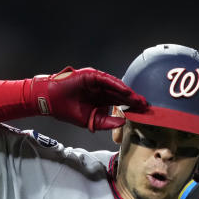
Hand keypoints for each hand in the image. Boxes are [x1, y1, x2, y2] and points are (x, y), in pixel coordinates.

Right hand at [29, 67, 146, 131]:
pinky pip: (107, 80)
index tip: (143, 113)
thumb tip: (123, 122)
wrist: (52, 101)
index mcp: (100, 100)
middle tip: (146, 106)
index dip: (131, 107)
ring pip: (116, 87)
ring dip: (128, 93)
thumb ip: (107, 122)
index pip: (119, 103)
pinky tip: (126, 91)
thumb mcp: (91, 120)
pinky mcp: (91, 76)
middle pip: (121, 95)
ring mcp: (96, 82)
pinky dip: (117, 85)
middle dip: (133, 100)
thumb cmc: (67, 110)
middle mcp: (100, 90)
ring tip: (138, 100)